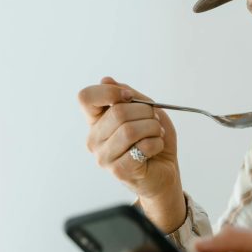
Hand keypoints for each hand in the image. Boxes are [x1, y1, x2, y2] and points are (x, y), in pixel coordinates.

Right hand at [77, 77, 184, 231]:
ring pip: (129, 130)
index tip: (130, 97)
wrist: (165, 171)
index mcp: (96, 121)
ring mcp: (104, 157)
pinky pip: (141, 147)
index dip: (110, 92)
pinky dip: (156, 143)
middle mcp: (94, 139)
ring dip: (153, 128)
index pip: (86, 97)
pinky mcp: (119, 171)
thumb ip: (128, 95)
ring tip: (157, 134)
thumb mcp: (145, 110)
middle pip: (117, 112)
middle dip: (146, 112)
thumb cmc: (153, 139)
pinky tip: (156, 148)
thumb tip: (106, 80)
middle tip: (154, 120)